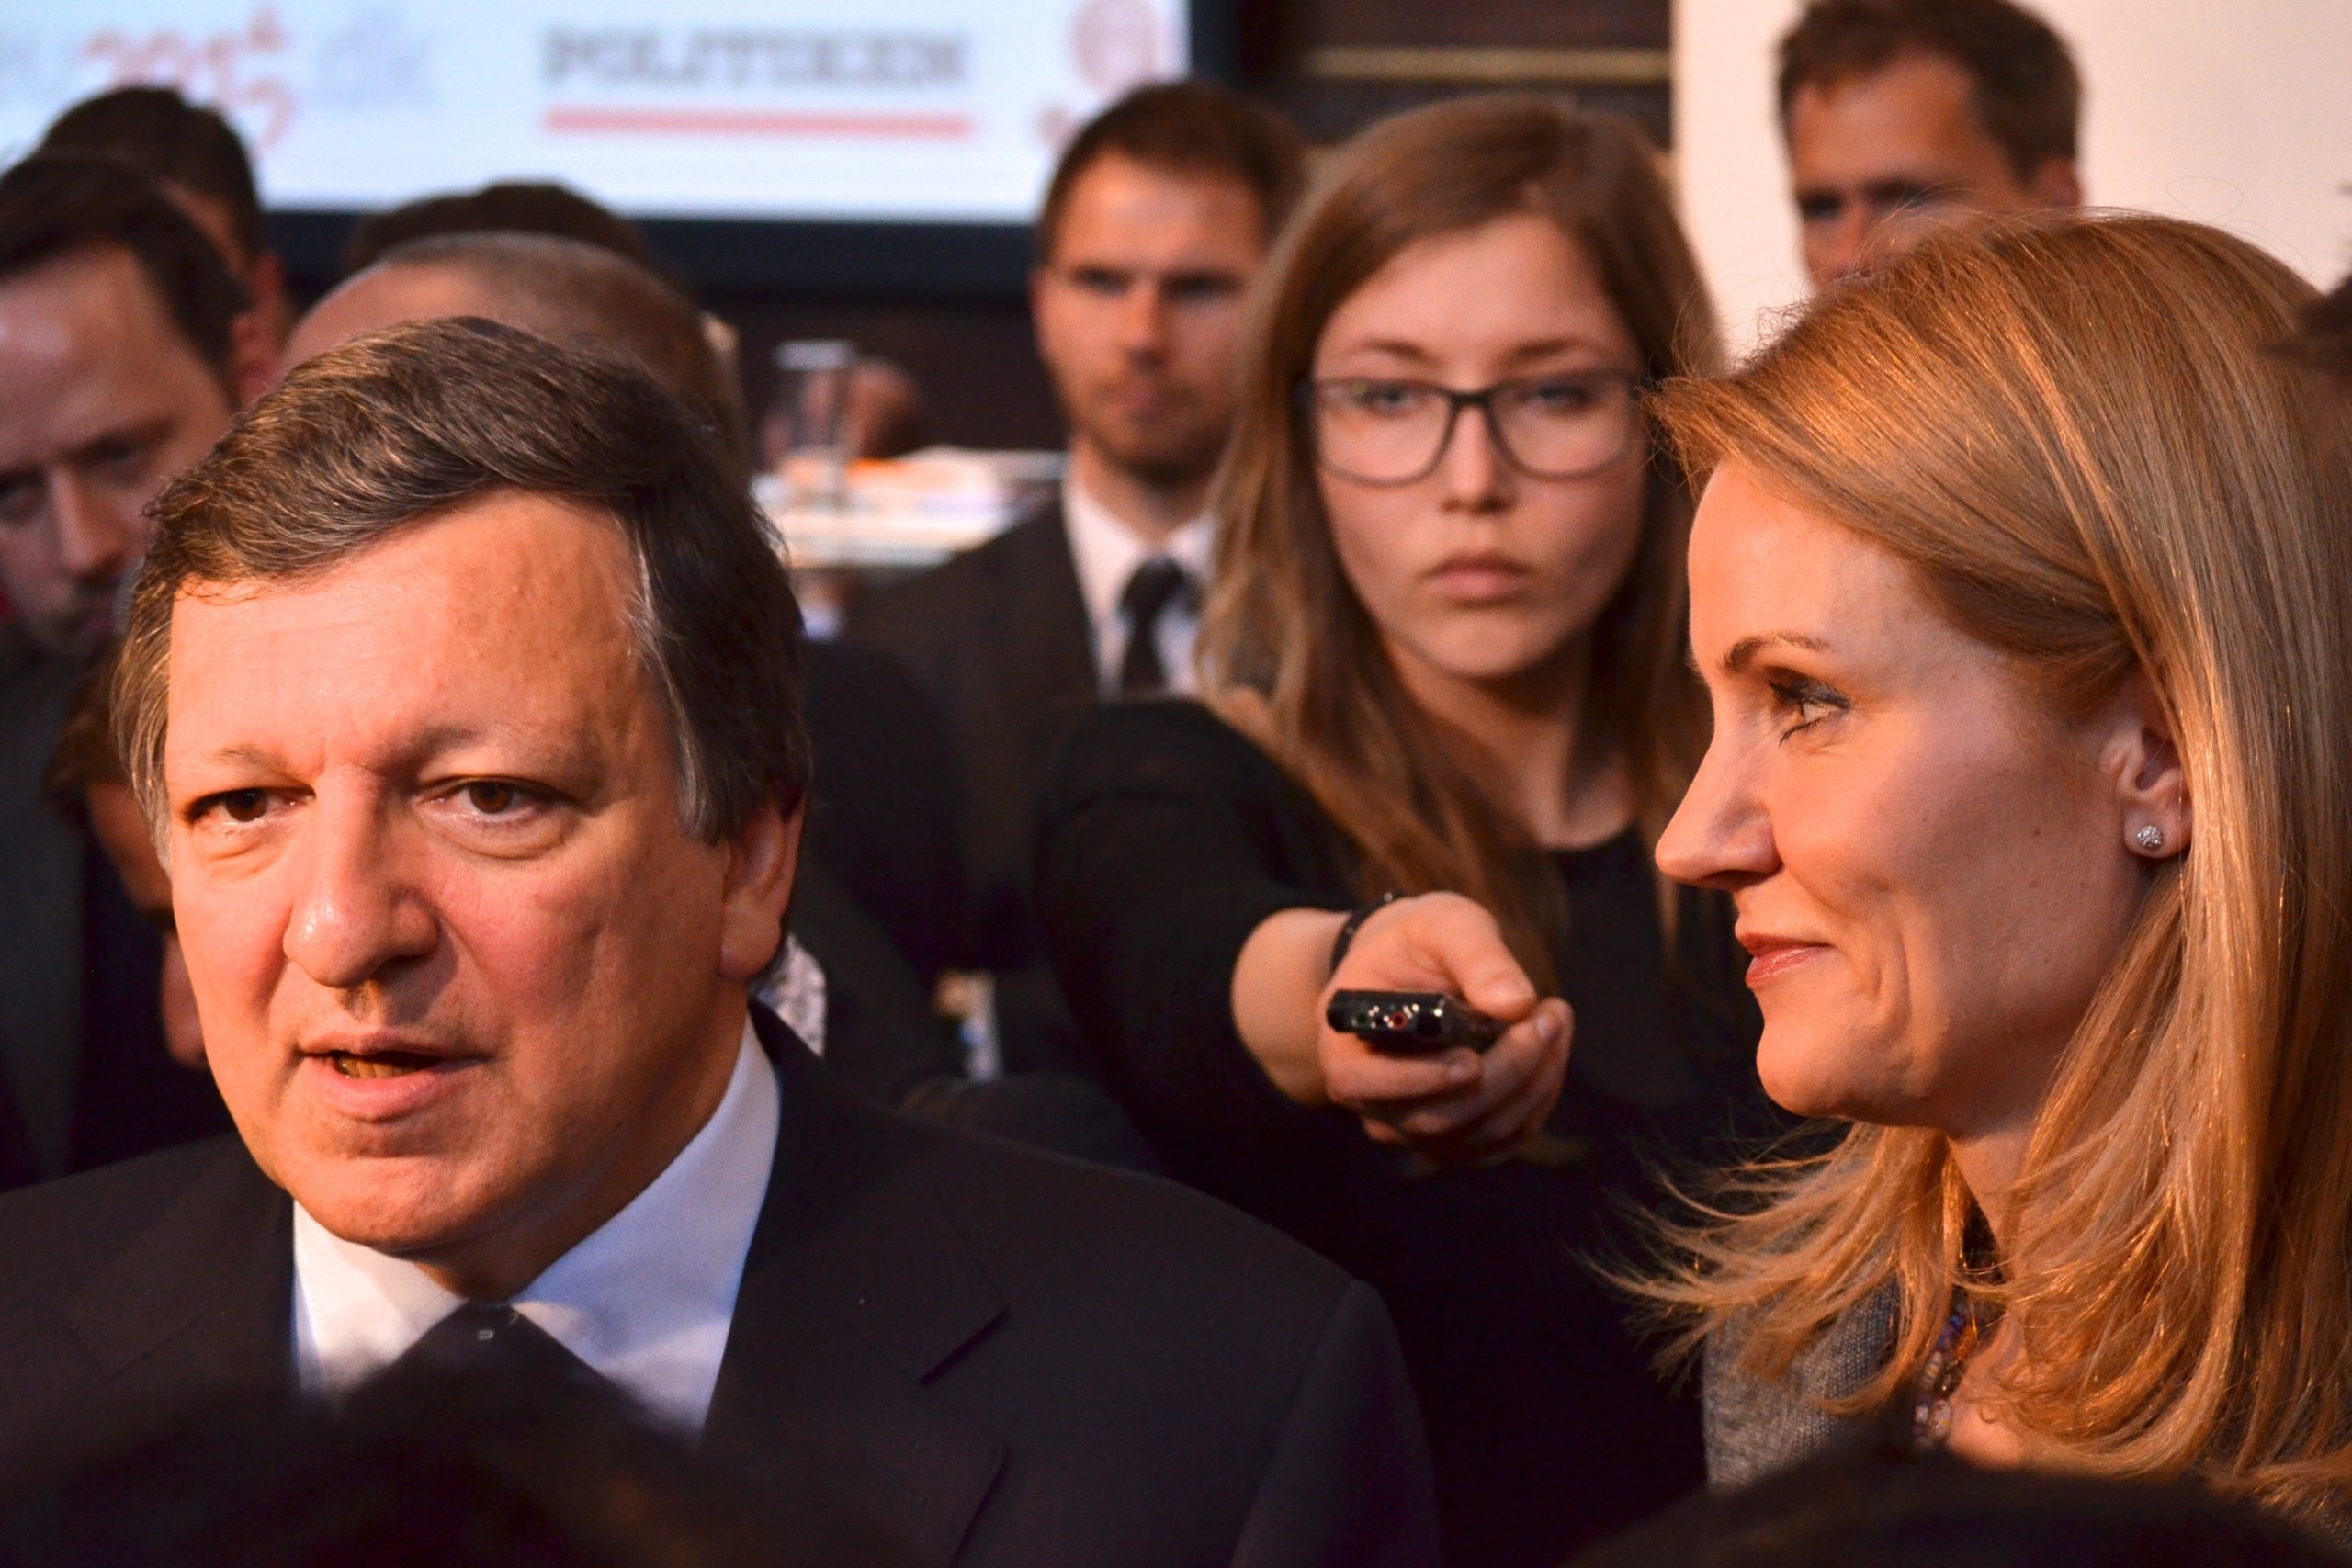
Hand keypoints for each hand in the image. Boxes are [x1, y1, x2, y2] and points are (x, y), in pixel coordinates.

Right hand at [1317, 893, 1570, 1163]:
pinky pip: (1505, 1138)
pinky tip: (1550, 1049)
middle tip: (1547, 1015)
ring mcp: (1414, 1128)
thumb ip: (1476, 955)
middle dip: (1504, 1071)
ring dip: (1533, 1083)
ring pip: (1481, 1135)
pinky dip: (1538, 1097)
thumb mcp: (1440, 925)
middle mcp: (1372, 1103)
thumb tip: (1515, 1003)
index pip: (1363, 1085)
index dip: (1419, 1080)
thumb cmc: (1418, 945)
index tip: (1472, 1061)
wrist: (1414, 970)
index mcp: (1343, 1049)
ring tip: (1554, 1020)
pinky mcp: (1457, 1139)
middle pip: (1438, 1117)